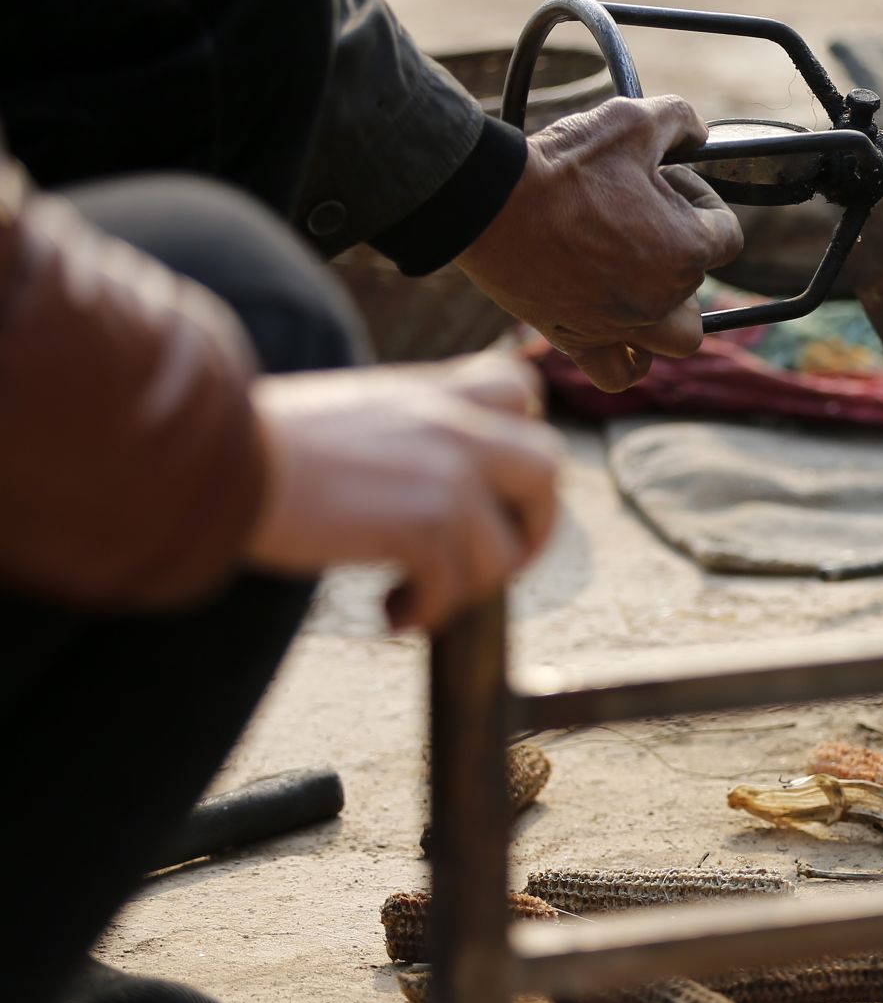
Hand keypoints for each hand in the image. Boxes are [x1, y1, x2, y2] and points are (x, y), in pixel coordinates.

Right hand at [244, 353, 563, 630]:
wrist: (215, 462)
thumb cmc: (263, 447)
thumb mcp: (354, 413)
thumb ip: (408, 430)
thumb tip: (436, 484)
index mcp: (430, 391)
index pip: (518, 389)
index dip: (523, 440)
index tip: (495, 487)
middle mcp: (450, 423)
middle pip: (547, 467)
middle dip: (533, 525)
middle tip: (489, 562)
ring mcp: (444, 472)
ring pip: (504, 547)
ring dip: (465, 588)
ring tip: (411, 595)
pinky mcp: (421, 523)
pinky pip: (456, 586)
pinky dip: (428, 611)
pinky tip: (390, 613)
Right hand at [453, 95, 744, 391]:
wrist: (490, 202)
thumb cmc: (562, 166)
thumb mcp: (631, 121)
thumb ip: (679, 120)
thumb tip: (699, 130)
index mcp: (687, 250)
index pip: (726, 232)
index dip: (700, 198)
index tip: (664, 180)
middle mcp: (662, 298)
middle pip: (701, 287)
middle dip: (682, 254)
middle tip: (640, 223)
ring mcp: (622, 326)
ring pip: (676, 340)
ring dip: (668, 314)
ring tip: (636, 279)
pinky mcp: (579, 341)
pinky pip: (621, 372)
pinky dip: (627, 358)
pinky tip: (617, 328)